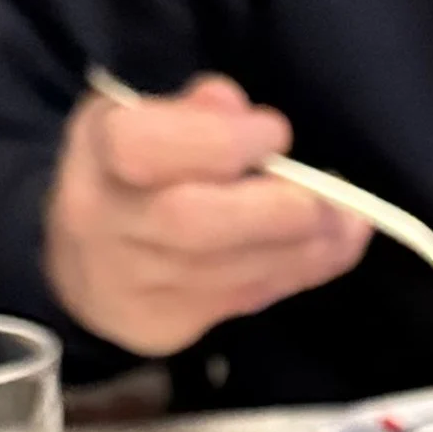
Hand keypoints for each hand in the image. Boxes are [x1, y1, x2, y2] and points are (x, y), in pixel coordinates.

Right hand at [44, 72, 372, 357]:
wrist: (84, 265)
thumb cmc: (129, 174)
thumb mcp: (143, 118)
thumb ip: (190, 110)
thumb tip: (232, 105)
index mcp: (96, 153)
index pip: (143, 147)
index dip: (219, 141)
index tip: (275, 134)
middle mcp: (104, 223)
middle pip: (189, 223)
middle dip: (275, 209)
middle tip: (330, 195)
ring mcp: (132, 284)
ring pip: (227, 273)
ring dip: (304, 247)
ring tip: (349, 221)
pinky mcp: (165, 326)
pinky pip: (244, 300)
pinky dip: (299, 271)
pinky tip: (335, 246)